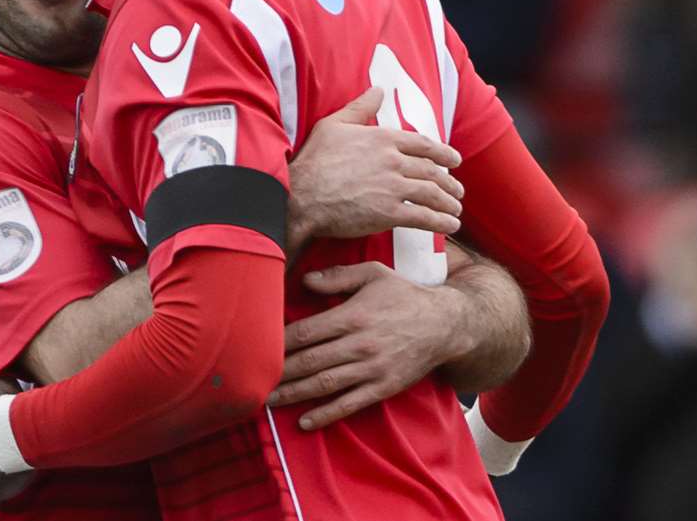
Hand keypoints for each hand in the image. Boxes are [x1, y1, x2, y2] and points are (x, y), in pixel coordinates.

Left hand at [266, 261, 469, 429]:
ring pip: (325, 385)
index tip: (255, 348)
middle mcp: (359, 345)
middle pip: (310, 361)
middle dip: (278, 373)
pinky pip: (350, 404)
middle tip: (249, 380)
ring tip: (267, 402)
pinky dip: (326, 414)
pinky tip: (305, 421)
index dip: (278, 342)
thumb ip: (338, 277)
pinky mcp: (383, 387)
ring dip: (294, 395)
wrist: (446, 324)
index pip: (306, 332)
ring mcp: (372, 369)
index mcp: (352, 316)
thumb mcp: (373, 274)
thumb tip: (305, 281)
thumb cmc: (404, 294)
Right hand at [288, 88, 462, 251]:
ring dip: (449, 203)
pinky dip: (441, 222)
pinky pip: (423, 217)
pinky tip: (449, 226)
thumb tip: (378, 90)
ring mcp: (393, 187)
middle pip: (432, 171)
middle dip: (450, 182)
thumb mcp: (333, 125)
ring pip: (433, 193)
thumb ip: (360, 108)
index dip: (444, 153)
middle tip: (458, 192)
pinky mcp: (389, 213)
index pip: (424, 144)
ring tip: (456, 211)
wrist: (301, 195)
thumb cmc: (313, 161)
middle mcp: (393, 161)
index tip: (455, 160)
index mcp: (383, 138)